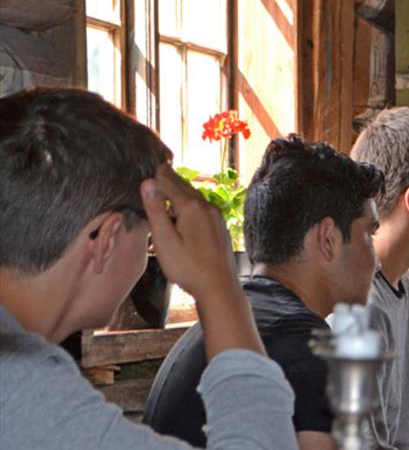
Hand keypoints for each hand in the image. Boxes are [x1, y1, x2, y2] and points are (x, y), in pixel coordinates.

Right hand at [142, 163, 261, 358]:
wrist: (219, 287)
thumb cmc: (188, 267)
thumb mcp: (165, 240)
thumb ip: (156, 210)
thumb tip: (148, 183)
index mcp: (192, 207)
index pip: (170, 183)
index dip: (158, 174)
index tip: (152, 162)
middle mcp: (207, 207)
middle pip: (184, 187)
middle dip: (170, 178)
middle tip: (160, 167)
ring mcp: (216, 217)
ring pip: (194, 197)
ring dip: (181, 189)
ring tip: (170, 182)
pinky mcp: (220, 227)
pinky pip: (202, 207)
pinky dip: (190, 201)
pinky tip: (186, 206)